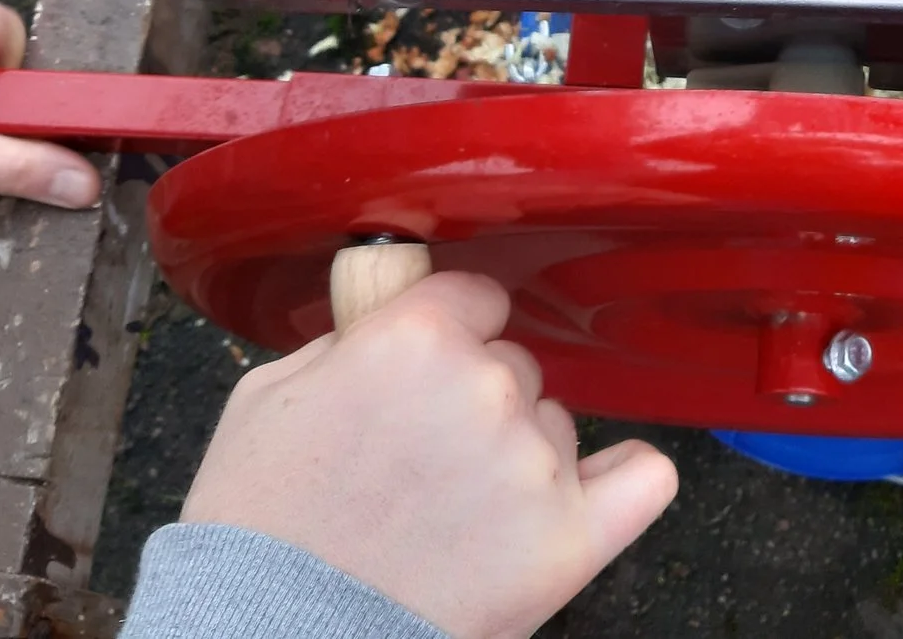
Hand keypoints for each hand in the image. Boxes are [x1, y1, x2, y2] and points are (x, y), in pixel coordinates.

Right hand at [182, 271, 678, 638]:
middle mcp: (486, 388)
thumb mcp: (269, 395)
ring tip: (451, 517)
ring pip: (554, 426)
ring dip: (519, 456)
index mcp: (415, 337)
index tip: (430, 371)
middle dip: (474, 404)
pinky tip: (594, 490)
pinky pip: (644, 479)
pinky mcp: (569, 540)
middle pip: (513, 366)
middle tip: (419, 465)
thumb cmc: (258, 529)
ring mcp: (534, 464)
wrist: (272, 637)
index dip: (451, 334)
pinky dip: (622, 481)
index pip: (476, 297)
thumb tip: (395, 312)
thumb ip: (350, 337)